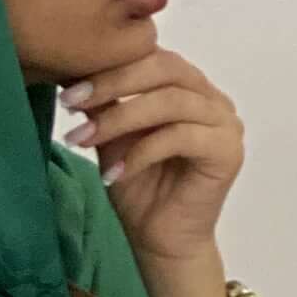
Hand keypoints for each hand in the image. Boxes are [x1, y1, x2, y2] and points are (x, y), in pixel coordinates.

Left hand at [62, 51, 244, 276]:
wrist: (158, 239)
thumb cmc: (136, 186)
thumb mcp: (112, 137)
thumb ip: (105, 103)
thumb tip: (73, 68)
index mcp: (188, 86)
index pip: (152, 56)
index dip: (109, 66)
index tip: (67, 88)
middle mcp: (212, 98)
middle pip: (165, 69)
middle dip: (113, 83)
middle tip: (72, 103)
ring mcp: (225, 122)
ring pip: (171, 102)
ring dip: (120, 119)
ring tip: (83, 139)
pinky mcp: (229, 151)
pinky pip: (181, 137)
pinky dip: (142, 152)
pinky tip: (114, 173)